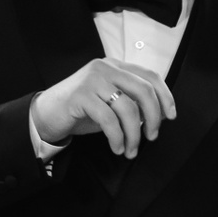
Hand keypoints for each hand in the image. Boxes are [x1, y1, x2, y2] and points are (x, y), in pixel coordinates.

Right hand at [31, 58, 176, 158]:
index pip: (150, 76)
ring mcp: (92, 80)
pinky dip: (117, 137)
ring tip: (130, 150)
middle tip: (152, 136)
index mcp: (116, 66)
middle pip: (144, 90)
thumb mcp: (112, 102)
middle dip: (153, 117)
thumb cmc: (83, 110)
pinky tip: (117, 147)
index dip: (165, 96)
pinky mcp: (80, 96)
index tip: (171, 116)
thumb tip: (160, 115)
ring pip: (127, 108)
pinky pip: (108, 120)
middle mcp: (106, 68)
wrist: (47, 113)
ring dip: (134, 134)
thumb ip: (133, 103)